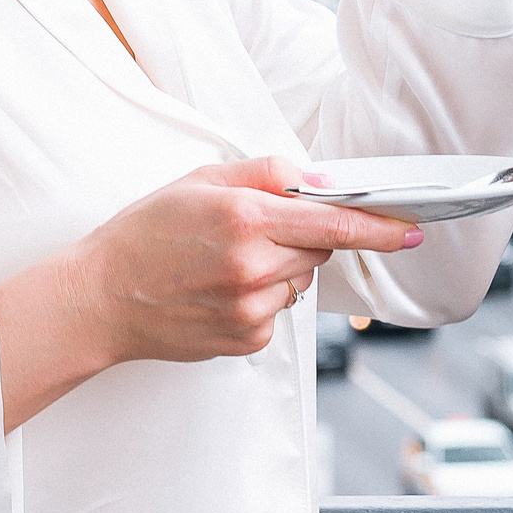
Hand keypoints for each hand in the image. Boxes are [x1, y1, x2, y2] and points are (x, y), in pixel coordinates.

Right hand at [76, 158, 422, 365]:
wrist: (101, 298)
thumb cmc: (145, 234)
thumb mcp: (200, 180)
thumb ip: (267, 173)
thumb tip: (319, 182)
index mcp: (244, 218)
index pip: (334, 223)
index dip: (378, 227)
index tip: (410, 228)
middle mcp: (253, 267)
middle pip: (319, 250)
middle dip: (302, 236)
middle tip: (252, 229)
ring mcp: (251, 310)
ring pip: (300, 281)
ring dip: (280, 268)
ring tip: (225, 262)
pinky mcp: (247, 340)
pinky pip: (279, 312)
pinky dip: (261, 298)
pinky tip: (219, 290)